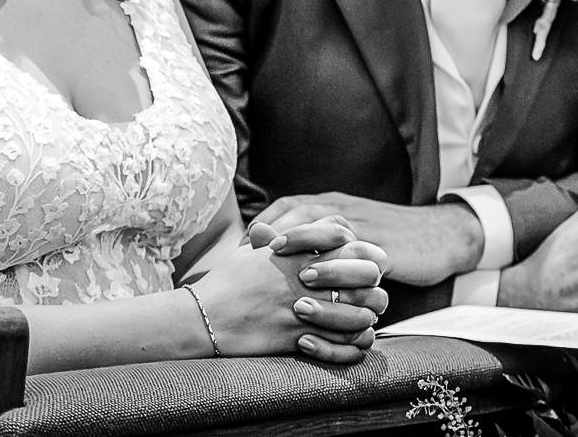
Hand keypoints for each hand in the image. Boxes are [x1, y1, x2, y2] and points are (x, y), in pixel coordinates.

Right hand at [193, 216, 387, 363]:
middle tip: (371, 295)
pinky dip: (353, 347)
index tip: (368, 263)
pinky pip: (342, 345)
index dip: (366, 252)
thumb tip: (280, 231)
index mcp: (300, 253)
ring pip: (360, 314)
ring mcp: (306, 308)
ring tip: (363, 322)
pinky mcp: (299, 337)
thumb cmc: (226, 283)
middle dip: (374, 286)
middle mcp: (308, 278)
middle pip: (366, 276)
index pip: (351, 242)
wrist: (204, 317)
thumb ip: (276, 241)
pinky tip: (352, 345)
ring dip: (365, 319)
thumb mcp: (252, 254)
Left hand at [253, 193, 480, 285]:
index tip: (240, 244)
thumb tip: (276, 252)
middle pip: (303, 210)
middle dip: (274, 227)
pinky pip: (355, 254)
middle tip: (248, 251)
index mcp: (335, 204)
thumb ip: (319, 237)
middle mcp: (347, 210)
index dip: (264, 222)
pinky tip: (320, 280)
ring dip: (302, 239)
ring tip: (278, 258)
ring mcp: (366, 227)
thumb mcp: (352, 230)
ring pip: (328, 226)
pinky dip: (336, 263)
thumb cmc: (390, 236)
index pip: (291, 206)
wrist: (439, 235)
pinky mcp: (386, 248)